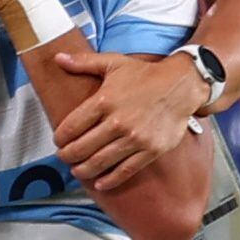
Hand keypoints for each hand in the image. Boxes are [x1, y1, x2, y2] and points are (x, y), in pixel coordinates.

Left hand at [52, 50, 209, 189]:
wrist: (181, 86)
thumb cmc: (145, 75)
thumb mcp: (113, 63)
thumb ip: (83, 62)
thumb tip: (58, 57)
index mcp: (105, 100)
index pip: (72, 126)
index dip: (60, 137)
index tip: (58, 141)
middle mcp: (118, 121)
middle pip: (82, 147)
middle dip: (68, 155)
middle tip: (64, 157)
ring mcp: (135, 138)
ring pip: (100, 161)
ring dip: (84, 170)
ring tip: (77, 170)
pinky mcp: (150, 150)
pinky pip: (125, 170)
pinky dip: (110, 180)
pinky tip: (100, 183)